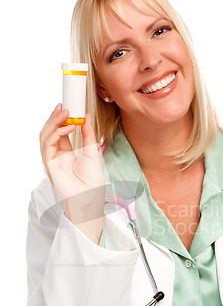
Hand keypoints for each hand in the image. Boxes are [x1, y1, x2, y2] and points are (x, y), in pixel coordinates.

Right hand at [40, 104, 104, 242]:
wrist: (90, 200)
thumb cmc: (92, 182)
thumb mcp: (93, 153)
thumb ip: (88, 136)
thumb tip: (86, 117)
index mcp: (67, 153)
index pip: (60, 132)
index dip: (62, 119)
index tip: (69, 107)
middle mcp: (57, 156)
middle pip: (50, 132)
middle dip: (56, 118)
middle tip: (64, 106)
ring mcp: (52, 160)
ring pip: (46, 136)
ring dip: (54, 122)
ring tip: (66, 113)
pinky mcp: (49, 165)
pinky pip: (48, 145)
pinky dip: (56, 134)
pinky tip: (67, 127)